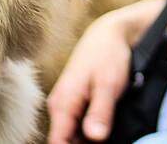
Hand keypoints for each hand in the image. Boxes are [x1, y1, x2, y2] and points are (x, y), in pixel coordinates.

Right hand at [47, 13, 131, 142]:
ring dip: (88, 141)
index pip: (58, 143)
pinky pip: (79, 126)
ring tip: (107, 136)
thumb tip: (95, 138)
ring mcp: (67, 105)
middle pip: (65, 141)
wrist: (109, 34)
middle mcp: (59, 107)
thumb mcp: (108, 84)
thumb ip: (100, 111)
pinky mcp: (77, 103)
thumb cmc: (108, 55)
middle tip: (107, 141)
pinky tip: (105, 131)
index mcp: (63, 104)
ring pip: (73, 135)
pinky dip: (90, 132)